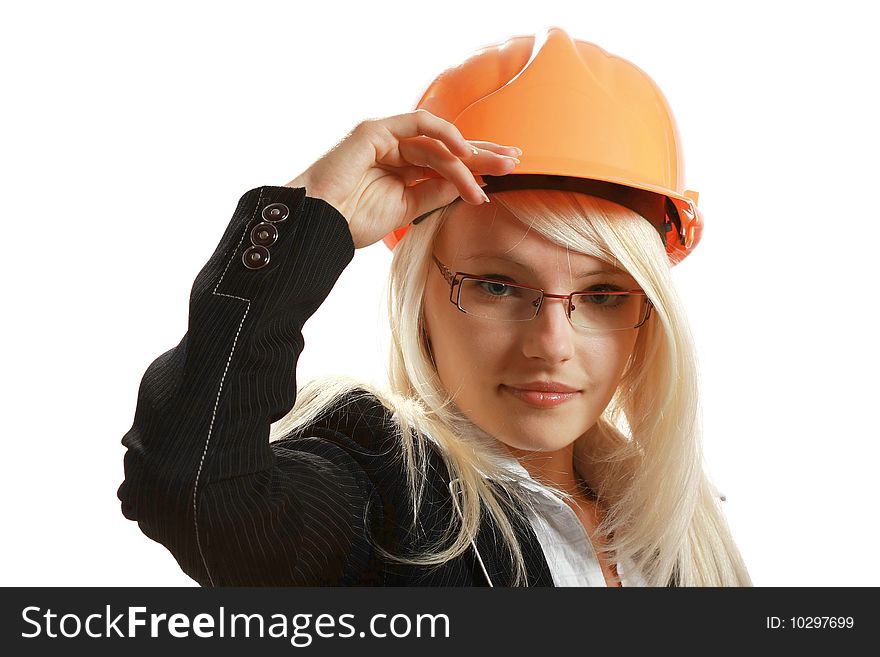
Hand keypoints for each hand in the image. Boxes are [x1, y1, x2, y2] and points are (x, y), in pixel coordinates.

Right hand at [284, 109, 520, 248]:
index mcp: (399, 169)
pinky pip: (419, 125)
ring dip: (468, 158)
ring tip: (492, 173)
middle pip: (447, 147)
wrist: (318, 226)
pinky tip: (464, 152)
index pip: (444, 162)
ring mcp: (385, 137)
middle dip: (482, 153)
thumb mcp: (406, 210)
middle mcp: (394, 149)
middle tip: (514, 161)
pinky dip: (444, 135)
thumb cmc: (352, 222)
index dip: (474, 166)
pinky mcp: (376, 130)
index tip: (502, 175)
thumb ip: (434, 194)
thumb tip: (468, 186)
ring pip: (438, 142)